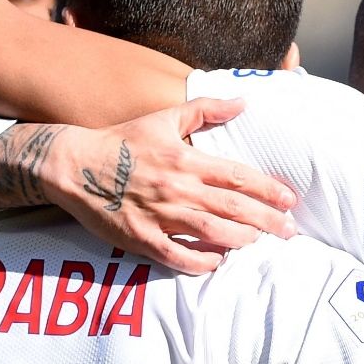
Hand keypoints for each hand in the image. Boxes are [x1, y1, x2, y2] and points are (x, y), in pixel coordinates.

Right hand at [36, 98, 297, 273]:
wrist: (73, 164)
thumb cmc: (122, 140)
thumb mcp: (164, 119)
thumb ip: (205, 109)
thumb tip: (242, 101)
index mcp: (186, 160)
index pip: (238, 177)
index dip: (268, 190)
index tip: (290, 200)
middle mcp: (177, 188)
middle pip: (234, 208)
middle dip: (267, 221)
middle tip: (290, 231)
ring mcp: (160, 215)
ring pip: (212, 233)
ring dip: (240, 240)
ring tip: (256, 242)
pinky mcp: (141, 238)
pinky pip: (178, 256)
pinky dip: (201, 261)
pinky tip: (216, 262)